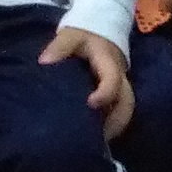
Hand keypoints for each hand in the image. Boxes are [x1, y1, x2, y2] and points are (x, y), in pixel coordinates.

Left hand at [43, 23, 133, 139]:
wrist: (100, 29)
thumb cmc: (83, 36)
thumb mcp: (71, 36)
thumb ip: (59, 47)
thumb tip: (44, 62)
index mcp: (108, 62)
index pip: (112, 79)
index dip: (105, 93)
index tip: (91, 104)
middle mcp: (120, 77)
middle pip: (127, 101)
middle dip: (116, 120)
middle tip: (98, 137)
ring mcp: (121, 86)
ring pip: (126, 109)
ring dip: (115, 126)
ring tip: (98, 142)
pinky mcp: (117, 93)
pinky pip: (120, 111)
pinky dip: (112, 125)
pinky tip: (97, 137)